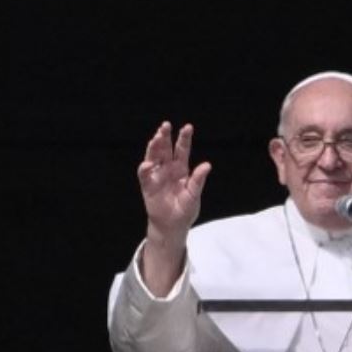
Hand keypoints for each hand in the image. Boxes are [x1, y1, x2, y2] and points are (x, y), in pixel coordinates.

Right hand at [138, 121, 210, 242]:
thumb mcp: (194, 195)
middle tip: (165, 125)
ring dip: (153, 146)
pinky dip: (145, 168)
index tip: (188, 127)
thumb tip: (207, 165)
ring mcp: (157, 175)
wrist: (173, 226)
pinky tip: (148, 164)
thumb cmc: (185, 210)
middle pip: (165, 148)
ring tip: (156, 137)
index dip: (184, 138)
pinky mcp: (148, 185)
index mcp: (181, 169)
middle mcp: (168, 168)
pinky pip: (144, 174)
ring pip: (153, 156)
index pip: (182, 150)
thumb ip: (198, 180)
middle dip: (165, 136)